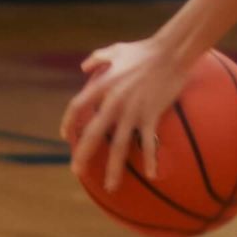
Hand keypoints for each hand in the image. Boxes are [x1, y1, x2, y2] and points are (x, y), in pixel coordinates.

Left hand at [63, 39, 192, 190]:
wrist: (171, 52)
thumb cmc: (144, 50)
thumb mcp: (116, 50)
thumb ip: (96, 58)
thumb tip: (83, 67)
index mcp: (102, 85)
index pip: (77, 107)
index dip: (68, 122)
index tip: (65, 136)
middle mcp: (113, 102)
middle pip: (93, 134)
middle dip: (83, 155)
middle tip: (77, 171)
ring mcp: (132, 111)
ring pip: (119, 146)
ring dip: (113, 168)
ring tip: (110, 187)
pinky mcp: (151, 115)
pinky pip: (150, 142)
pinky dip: (151, 159)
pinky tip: (152, 175)